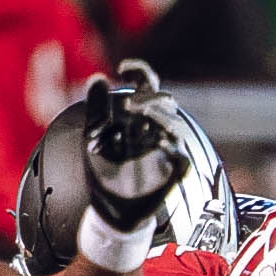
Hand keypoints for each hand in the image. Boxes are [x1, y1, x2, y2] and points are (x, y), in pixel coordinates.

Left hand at [77, 59, 183, 242]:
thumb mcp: (94, 136)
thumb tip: (98, 78)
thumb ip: (97, 107)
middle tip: (128, 105)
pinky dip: (174, 151)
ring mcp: (166, 149)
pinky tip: (161, 145)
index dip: (140, 72)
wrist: (110, 207)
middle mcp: (155, 128)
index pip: (147, 85)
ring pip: (175, 126)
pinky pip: (181, 158)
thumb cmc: (104, 169)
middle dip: (148, 100)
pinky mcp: (173, 172)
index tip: (123, 68)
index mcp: (139, 115)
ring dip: (161, 118)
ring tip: (143, 116)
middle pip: (163, 102)